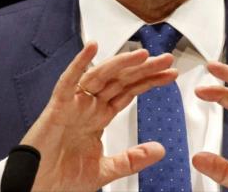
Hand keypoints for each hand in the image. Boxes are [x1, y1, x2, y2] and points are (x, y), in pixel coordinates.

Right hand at [19, 41, 177, 191]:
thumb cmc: (60, 180)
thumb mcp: (105, 170)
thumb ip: (131, 159)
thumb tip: (159, 150)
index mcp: (98, 117)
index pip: (129, 92)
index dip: (149, 81)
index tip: (170, 74)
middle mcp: (87, 107)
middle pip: (120, 81)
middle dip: (144, 69)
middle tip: (166, 59)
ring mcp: (72, 106)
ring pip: (100, 76)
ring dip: (121, 63)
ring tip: (143, 54)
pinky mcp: (56, 109)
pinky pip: (68, 82)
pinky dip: (79, 64)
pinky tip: (92, 48)